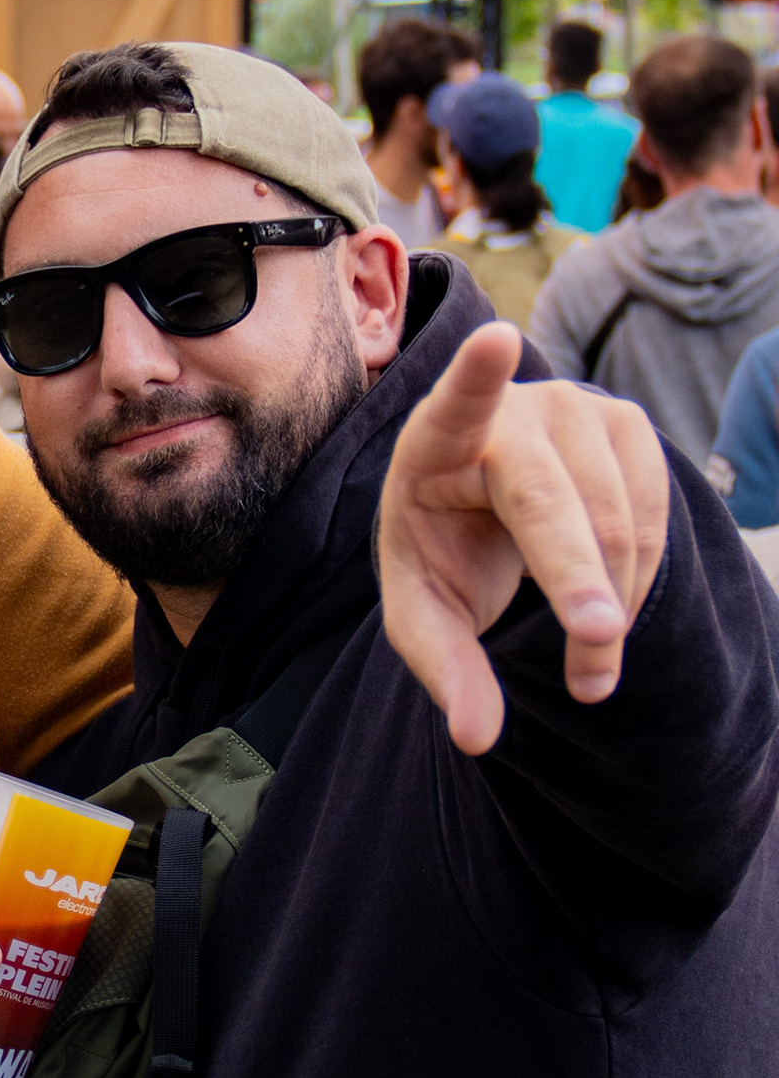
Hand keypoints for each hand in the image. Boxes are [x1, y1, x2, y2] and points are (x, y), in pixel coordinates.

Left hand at [379, 320, 668, 754]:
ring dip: (609, 604)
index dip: (476, 373)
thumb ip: (445, 671)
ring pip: (614, 517)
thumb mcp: (424, 615)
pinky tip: (605, 610)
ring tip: (588, 673)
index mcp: (436, 442)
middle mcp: (510, 413)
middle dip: (576, 573)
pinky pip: (652, 515)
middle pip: (553, 498)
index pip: (456, 403)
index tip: (497, 338)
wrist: (482, 507)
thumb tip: (477, 739)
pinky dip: (635, 580)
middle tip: (593, 644)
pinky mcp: (627, 427)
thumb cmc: (443, 552)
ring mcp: (577, 411)